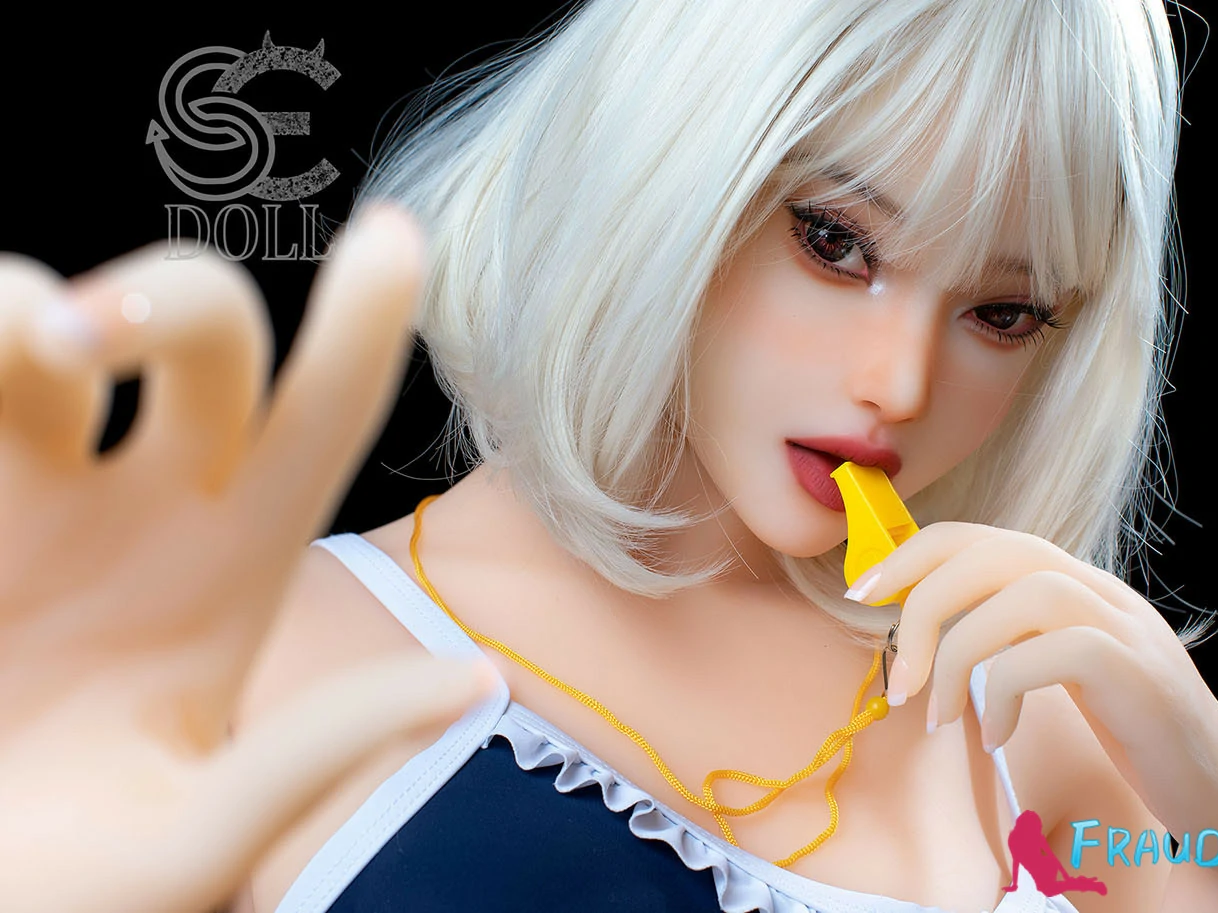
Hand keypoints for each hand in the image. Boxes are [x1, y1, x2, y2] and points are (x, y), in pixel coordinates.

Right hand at [0, 205, 492, 912]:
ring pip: (39, 324)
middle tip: (87, 339)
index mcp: (227, 569)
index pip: (316, 423)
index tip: (395, 235)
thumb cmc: (71, 884)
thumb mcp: (198, 838)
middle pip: (197, 336)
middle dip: (163, 298)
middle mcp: (139, 507)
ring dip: (17, 302)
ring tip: (15, 338)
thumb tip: (475, 684)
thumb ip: (318, 752)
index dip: (360, 329)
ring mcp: (26, 494)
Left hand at [848, 522, 1217, 845]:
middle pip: (996, 551)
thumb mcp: (1058, 679)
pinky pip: (1054, 654)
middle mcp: (1104, 594)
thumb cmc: (1128, 745)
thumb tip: (923, 639)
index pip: (985, 537)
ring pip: (1023, 592)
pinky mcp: (1142, 677)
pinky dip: (1005, 691)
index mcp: (1076, 588)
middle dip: (924, 601)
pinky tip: (995, 735)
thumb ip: (1007, 645)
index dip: (915, 555)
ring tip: (942, 717)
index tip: (863, 594)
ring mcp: (1128, 630)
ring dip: (960, 654)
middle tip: (897, 674)